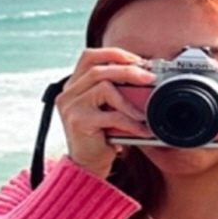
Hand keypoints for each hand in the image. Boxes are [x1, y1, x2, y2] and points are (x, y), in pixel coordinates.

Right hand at [56, 48, 155, 177]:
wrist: (87, 165)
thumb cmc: (100, 136)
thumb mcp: (107, 109)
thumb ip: (115, 92)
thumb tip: (144, 77)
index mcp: (74, 85)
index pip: (89, 56)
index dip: (114, 53)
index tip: (137, 60)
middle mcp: (69, 93)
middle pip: (98, 69)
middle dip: (128, 70)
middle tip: (149, 77)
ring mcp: (71, 106)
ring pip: (103, 87)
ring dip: (130, 99)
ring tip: (144, 112)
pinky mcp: (79, 122)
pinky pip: (111, 115)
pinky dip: (131, 122)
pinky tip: (142, 129)